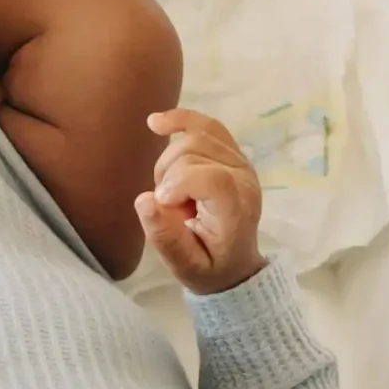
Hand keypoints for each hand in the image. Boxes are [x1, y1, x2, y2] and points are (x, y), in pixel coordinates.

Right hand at [137, 109, 266, 293]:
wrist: (233, 264)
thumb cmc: (209, 267)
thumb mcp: (184, 266)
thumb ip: (165, 237)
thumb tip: (144, 200)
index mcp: (236, 210)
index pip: (210, 177)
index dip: (177, 183)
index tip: (163, 204)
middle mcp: (244, 178)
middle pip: (195, 153)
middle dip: (168, 176)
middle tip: (171, 208)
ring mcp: (240, 162)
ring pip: (194, 137)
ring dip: (169, 162)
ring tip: (173, 192)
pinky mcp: (231, 153)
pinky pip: (206, 125)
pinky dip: (180, 120)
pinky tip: (155, 123)